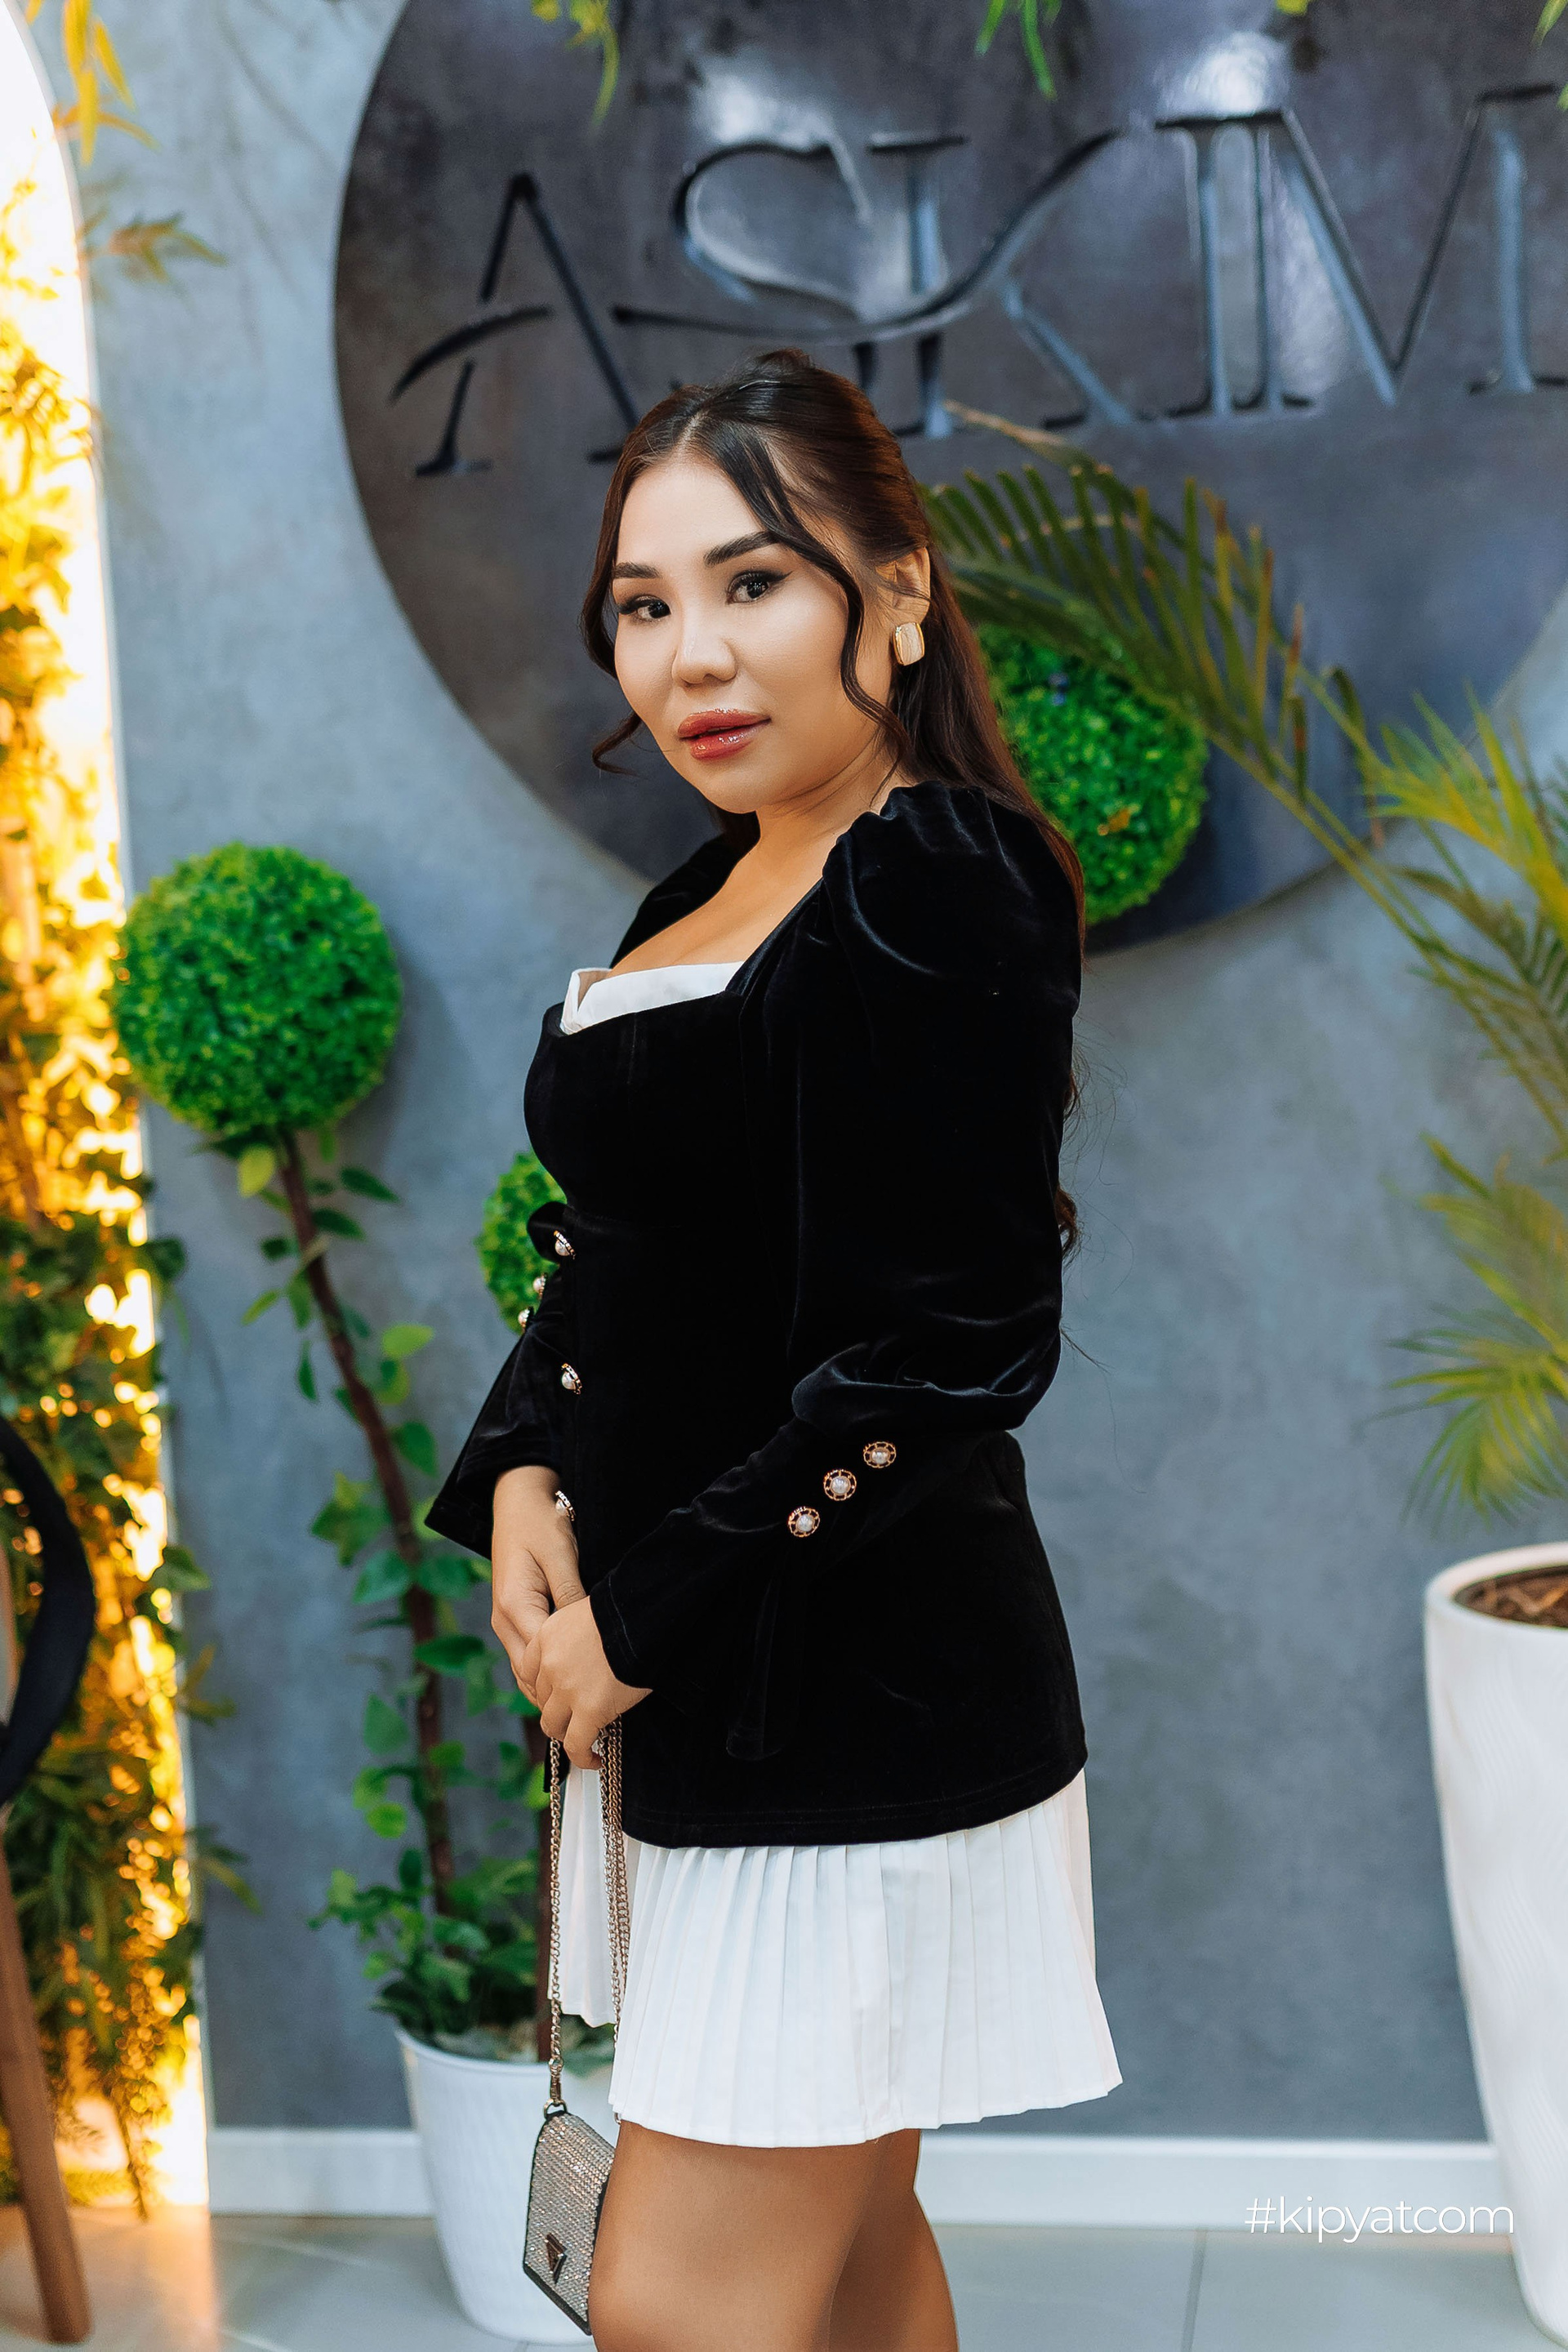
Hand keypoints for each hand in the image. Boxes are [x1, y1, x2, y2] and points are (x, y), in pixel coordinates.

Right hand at [491, 1464, 584, 1700]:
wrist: (516, 1503)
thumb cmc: (540, 1524)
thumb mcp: (561, 1556)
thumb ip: (572, 1597)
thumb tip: (588, 1634)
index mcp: (514, 1606)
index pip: (539, 1659)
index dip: (565, 1682)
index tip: (596, 1696)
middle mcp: (502, 1620)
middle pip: (528, 1673)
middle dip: (556, 1695)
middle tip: (591, 1714)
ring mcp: (503, 1621)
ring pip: (523, 1670)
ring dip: (547, 1689)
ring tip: (580, 1710)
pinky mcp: (511, 1619)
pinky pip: (524, 1657)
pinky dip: (541, 1675)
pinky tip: (564, 1685)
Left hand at [526, 1595, 650, 1768]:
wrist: (639, 1618)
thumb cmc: (624, 1612)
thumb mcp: (585, 1612)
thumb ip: (577, 1635)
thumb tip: (590, 1653)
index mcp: (547, 1636)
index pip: (529, 1670)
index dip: (543, 1687)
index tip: (557, 1695)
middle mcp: (549, 1664)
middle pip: (542, 1699)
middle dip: (556, 1711)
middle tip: (574, 1717)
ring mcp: (566, 1689)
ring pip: (553, 1725)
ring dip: (566, 1734)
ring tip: (583, 1740)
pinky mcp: (588, 1710)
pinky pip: (576, 1744)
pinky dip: (582, 1757)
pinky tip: (594, 1760)